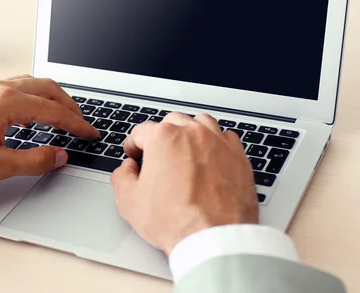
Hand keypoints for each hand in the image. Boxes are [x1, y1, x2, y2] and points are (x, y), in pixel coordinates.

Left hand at [0, 75, 97, 188]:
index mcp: (8, 103)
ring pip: (34, 83)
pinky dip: (36, 95)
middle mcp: (1, 88)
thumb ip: (33, 161)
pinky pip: (19, 85)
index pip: (55, 111)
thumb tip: (58, 156)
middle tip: (81, 123)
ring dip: (54, 97)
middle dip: (70, 105)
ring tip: (63, 115)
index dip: (77, 124)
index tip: (90, 134)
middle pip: (49, 88)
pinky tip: (33, 110)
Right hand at [111, 112, 257, 254]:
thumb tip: (126, 169)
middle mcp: (192, 134)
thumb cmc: (177, 221)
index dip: (134, 143)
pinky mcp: (238, 156)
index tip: (134, 151)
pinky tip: (211, 157)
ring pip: (201, 123)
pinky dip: (216, 143)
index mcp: (164, 138)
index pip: (143, 130)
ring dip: (190, 132)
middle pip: (173, 121)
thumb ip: (122, 177)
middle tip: (158, 152)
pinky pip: (226, 137)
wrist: (214, 239)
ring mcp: (218, 142)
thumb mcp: (129, 202)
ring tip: (185, 149)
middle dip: (162, 134)